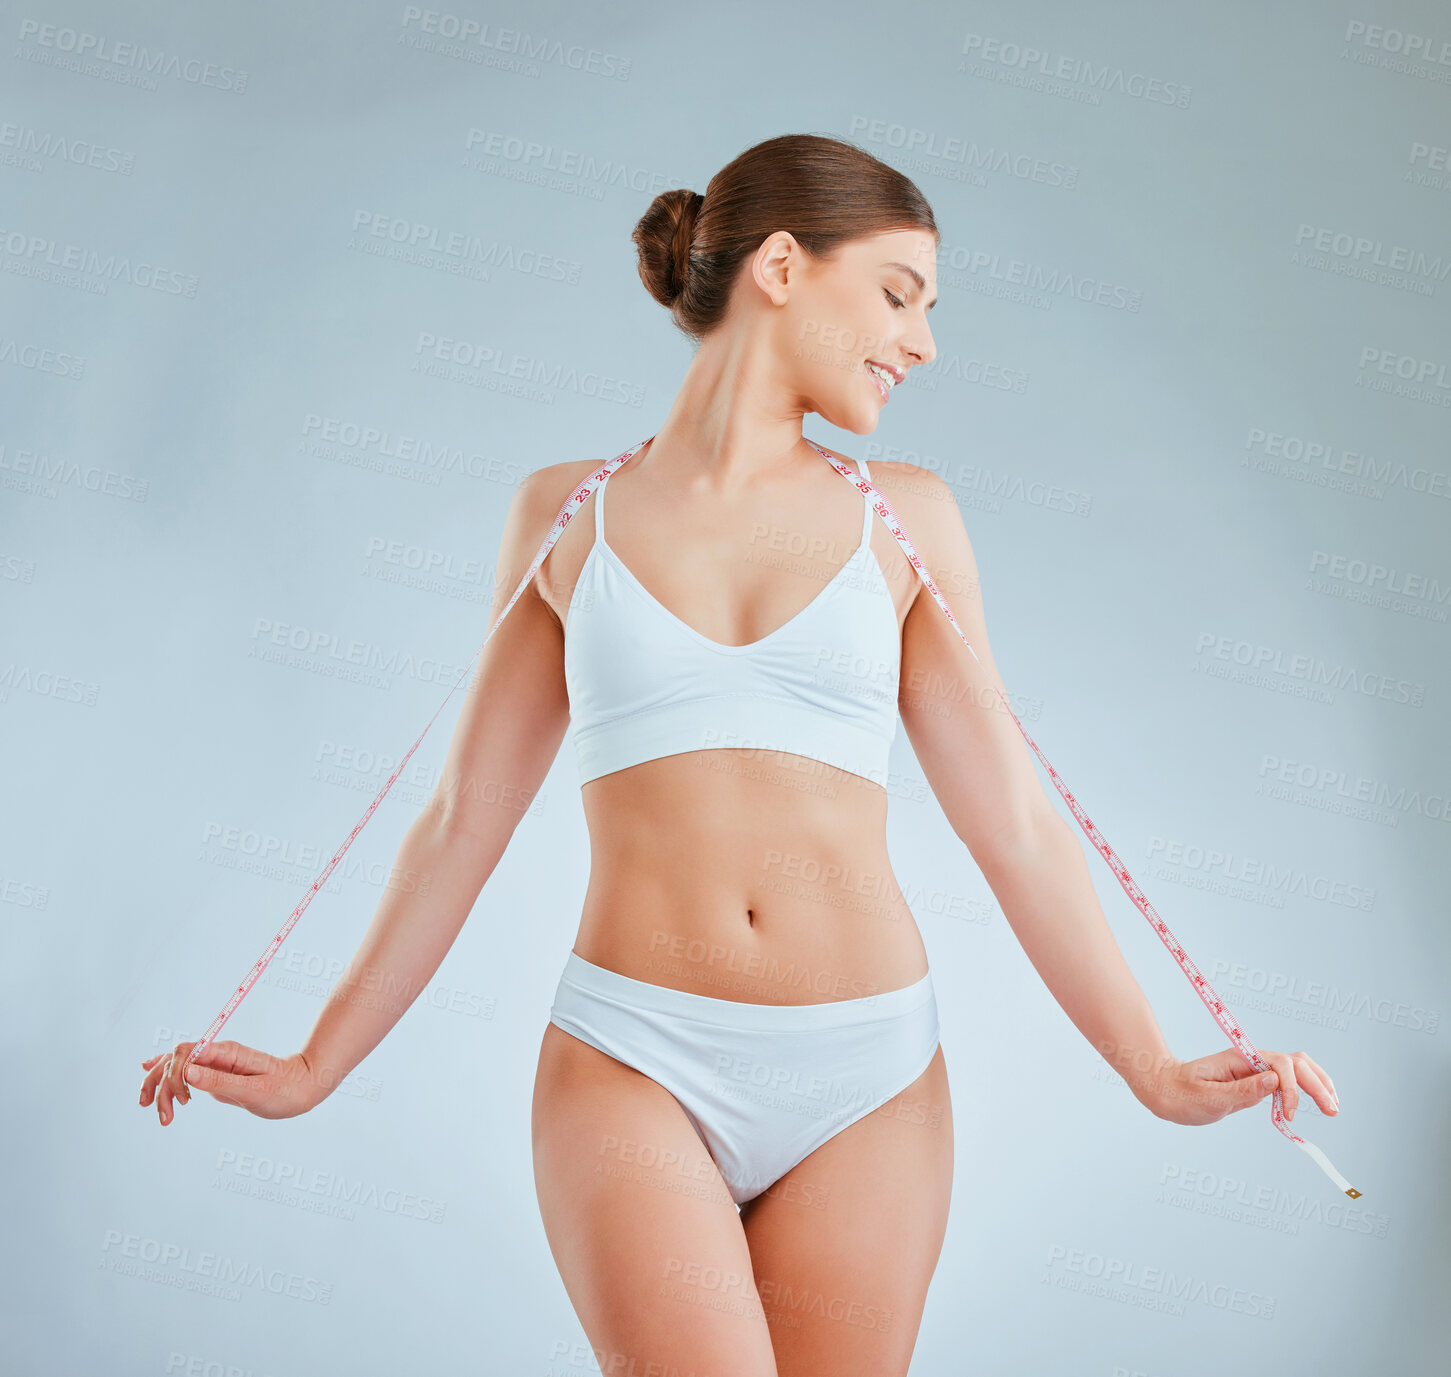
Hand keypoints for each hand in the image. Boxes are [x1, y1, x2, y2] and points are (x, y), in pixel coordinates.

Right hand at [138, 1041, 323, 1124]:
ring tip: (160, 1115)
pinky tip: (152, 1080)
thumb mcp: (254, 1091)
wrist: (303, 1086)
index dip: (174, 1076)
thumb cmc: (285, 1090)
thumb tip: (187, 1071)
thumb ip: (220, 1081)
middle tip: (163, 1115)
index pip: (185, 1054)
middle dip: (160, 1083)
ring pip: (176, 1066)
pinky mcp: (216, 1076)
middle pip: (174, 1058)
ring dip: (160, 1086)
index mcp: (227, 1053)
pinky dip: (167, 1079)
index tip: (183, 1103)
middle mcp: (218, 1055)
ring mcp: (215, 1064)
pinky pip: (185, 1073)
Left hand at [1138, 1047, 1339, 1126]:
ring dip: (1317, 1083)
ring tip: (1333, 1106)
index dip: (1291, 1089)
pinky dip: (1304, 1088)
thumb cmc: (1181, 1095)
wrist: (1164, 1091)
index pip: (1280, 1065)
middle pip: (1295, 1062)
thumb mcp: (1208, 1098)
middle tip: (1333, 1110)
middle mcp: (1250, 1060)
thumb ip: (1242, 1091)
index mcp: (1240, 1059)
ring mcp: (1254, 1069)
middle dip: (1317, 1084)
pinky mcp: (1254, 1080)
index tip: (1289, 1117)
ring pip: (1295, 1067)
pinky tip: (1315, 1102)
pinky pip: (1286, 1079)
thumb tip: (1275, 1081)